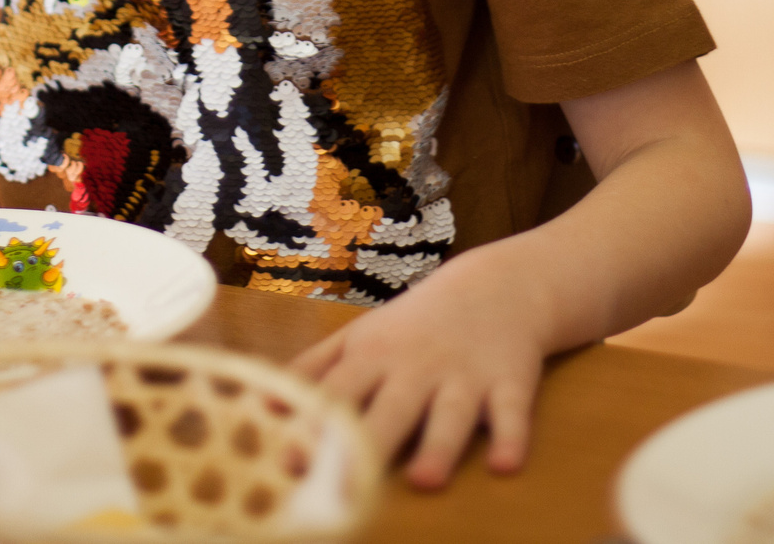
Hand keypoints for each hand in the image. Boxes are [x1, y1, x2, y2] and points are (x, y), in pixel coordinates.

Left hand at [291, 249, 551, 488]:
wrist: (496, 285)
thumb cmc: (416, 323)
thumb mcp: (360, 337)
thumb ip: (314, 370)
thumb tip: (261, 402)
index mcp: (374, 357)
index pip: (339, 393)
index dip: (315, 424)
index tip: (289, 460)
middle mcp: (417, 367)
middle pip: (391, 409)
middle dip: (370, 445)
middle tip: (346, 488)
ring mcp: (465, 375)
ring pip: (450, 414)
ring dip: (438, 445)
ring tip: (424, 480)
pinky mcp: (510, 382)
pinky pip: (513, 413)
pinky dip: (512, 438)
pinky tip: (506, 465)